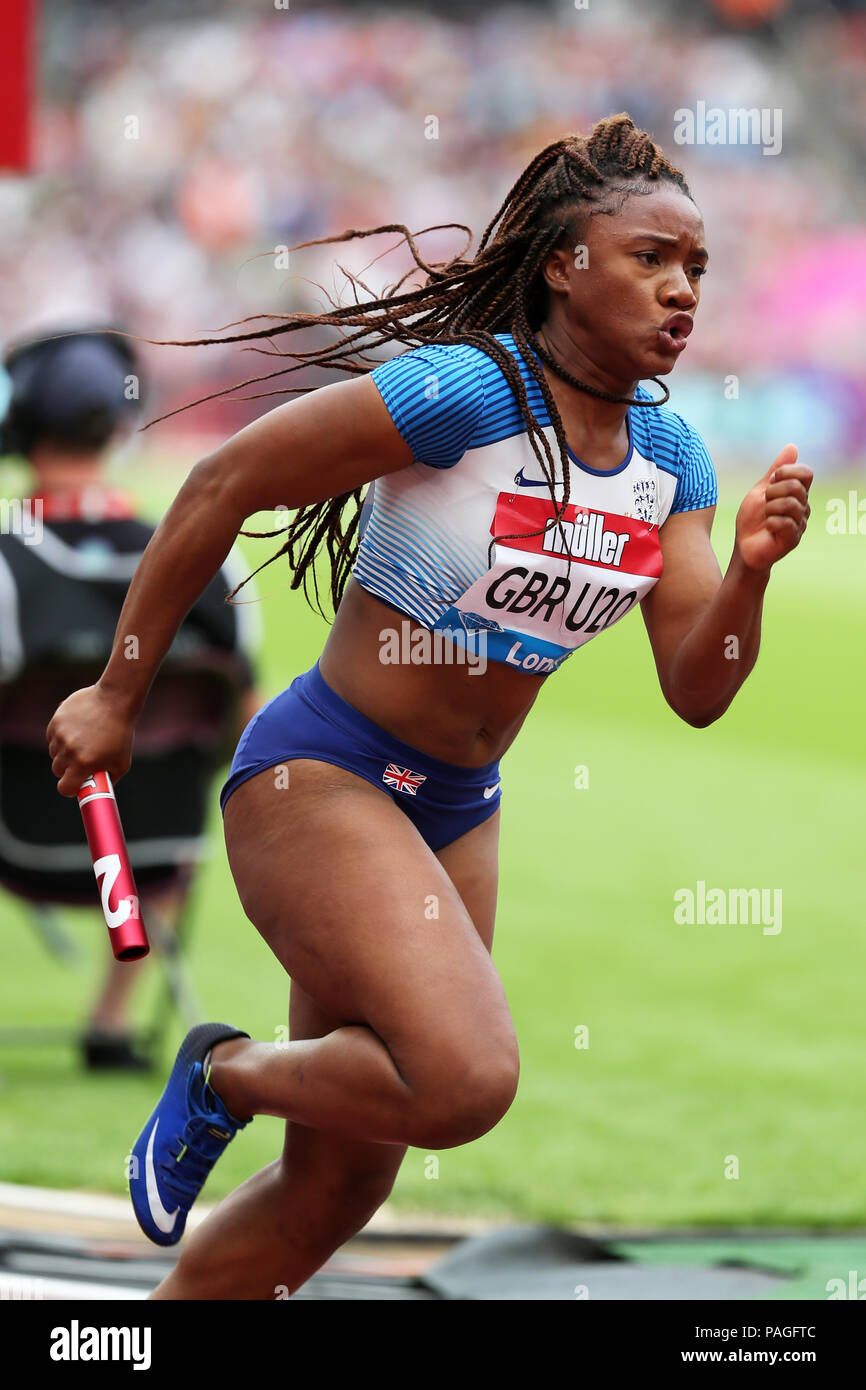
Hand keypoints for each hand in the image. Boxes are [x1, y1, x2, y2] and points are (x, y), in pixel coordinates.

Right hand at [46, 684, 135, 797]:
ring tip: (81, 743)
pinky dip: (60, 737)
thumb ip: (109, 780)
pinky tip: (75, 731)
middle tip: (80, 762)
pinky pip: (52, 737)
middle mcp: (69, 750)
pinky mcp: (56, 721)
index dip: (69, 789)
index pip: (64, 788)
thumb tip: (98, 791)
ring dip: (64, 752)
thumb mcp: (122, 762)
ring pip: (54, 753)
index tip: (74, 785)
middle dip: (68, 770)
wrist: (115, 701)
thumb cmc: (121, 733)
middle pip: (58, 770)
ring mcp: (61, 735)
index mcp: (84, 763)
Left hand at [735, 444, 812, 572]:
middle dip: (772, 492)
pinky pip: (784, 522)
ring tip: (766, 517)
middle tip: (765, 504)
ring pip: (790, 504)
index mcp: (797, 493)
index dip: (787, 472)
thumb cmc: (752, 519)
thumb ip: (776, 470)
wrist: (744, 546)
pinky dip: (770, 523)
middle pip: (796, 486)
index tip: (771, 481)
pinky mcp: (793, 538)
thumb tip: (792, 447)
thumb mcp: (761, 490)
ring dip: (770, 509)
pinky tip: (768, 528)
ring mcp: (800, 523)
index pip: (806, 472)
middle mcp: (804, 507)